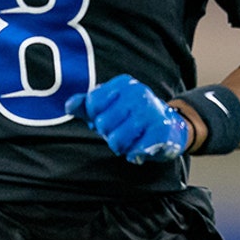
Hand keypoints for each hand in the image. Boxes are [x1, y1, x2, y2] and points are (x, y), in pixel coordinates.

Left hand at [65, 74, 189, 163]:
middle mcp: (138, 93)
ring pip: (117, 140)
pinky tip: (140, 148)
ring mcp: (151, 111)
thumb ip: (85, 105)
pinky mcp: (161, 131)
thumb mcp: (108, 107)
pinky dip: (134, 155)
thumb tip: (68, 106)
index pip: (93, 103)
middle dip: (108, 134)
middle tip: (120, 131)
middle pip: (103, 124)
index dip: (96, 117)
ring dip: (120, 146)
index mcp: (123, 84)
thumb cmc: (131, 117)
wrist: (170, 127)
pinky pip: (134, 151)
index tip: (108, 118)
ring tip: (129, 141)